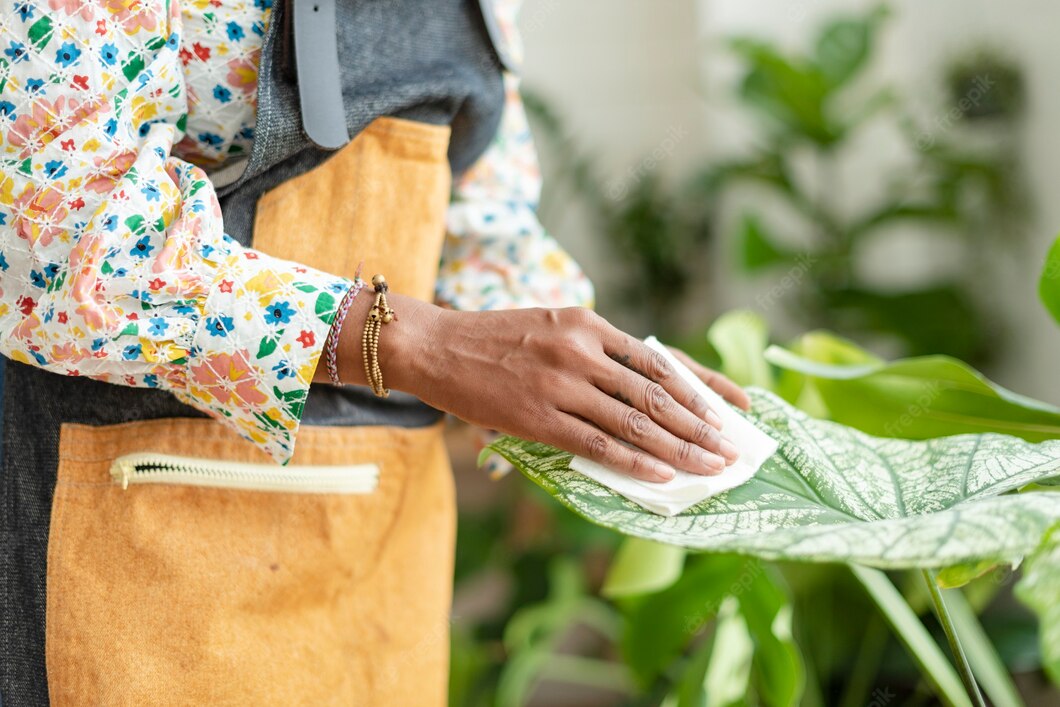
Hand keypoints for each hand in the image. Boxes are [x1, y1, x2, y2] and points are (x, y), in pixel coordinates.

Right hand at [356, 298, 747, 482]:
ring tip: (709, 467)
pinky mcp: (538, 416)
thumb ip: (595, 353)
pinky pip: (598, 443)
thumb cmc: (494, 340)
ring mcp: (561, 383)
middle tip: (731, 448)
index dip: (704, 383)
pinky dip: (634, 461)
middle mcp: (582, 350)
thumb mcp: (551, 327)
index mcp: (589, 324)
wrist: (435, 346)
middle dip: (700, 424)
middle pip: (656, 393)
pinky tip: (660, 475)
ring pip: (634, 421)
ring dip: (678, 448)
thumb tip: (643, 391)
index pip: (660, 357)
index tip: (739, 402)